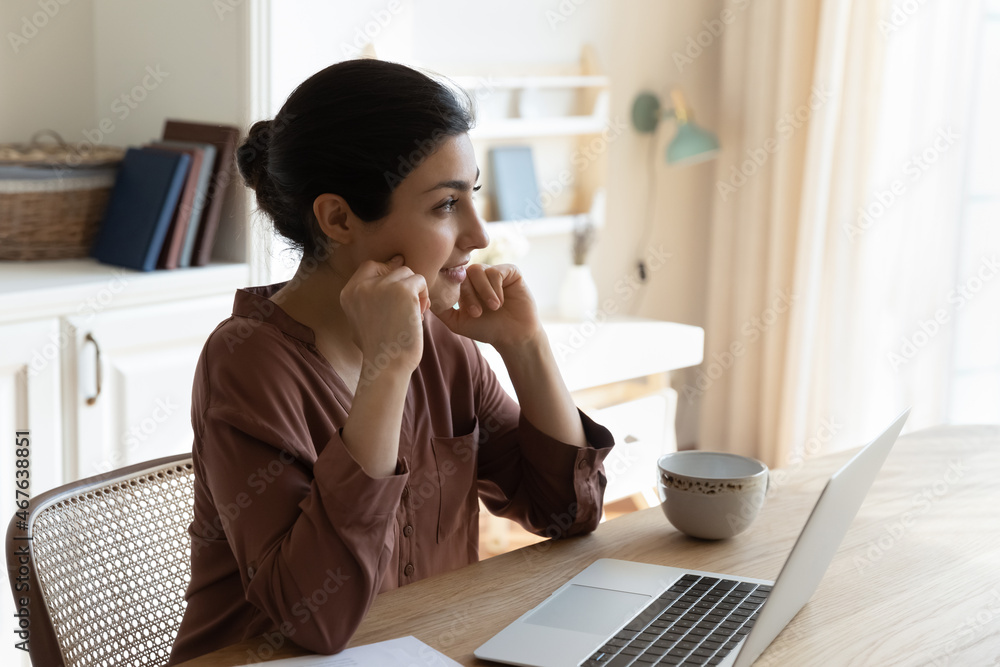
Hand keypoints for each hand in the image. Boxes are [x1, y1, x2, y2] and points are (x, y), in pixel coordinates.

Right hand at [340, 255, 427, 373]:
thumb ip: (369, 297)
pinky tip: (420, 314)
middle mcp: (363, 286)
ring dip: (415, 291)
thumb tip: (395, 262)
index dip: (387, 273)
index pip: (370, 266)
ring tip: (415, 313)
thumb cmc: (379, 348)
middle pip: (392, 269)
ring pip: (408, 273)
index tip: (398, 290)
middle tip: (408, 308)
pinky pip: (420, 281)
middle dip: (404, 286)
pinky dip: (424, 295)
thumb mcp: (360, 320)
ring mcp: (382, 286)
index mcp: (349, 293)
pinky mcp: (403, 290)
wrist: (387, 364)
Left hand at [434, 263, 541, 351]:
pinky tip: (502, 301)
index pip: (454, 279)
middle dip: (471, 295)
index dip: (459, 294)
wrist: (513, 336)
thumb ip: (441, 309)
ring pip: (479, 270)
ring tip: (494, 307)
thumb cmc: (487, 329)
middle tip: (478, 313)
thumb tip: (424, 297)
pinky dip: (496, 288)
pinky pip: (496, 271)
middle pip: (465, 273)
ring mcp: (495, 272)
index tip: (468, 312)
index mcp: (466, 285)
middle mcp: (479, 276)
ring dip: (484, 292)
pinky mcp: (510, 271)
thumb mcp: (457, 322)